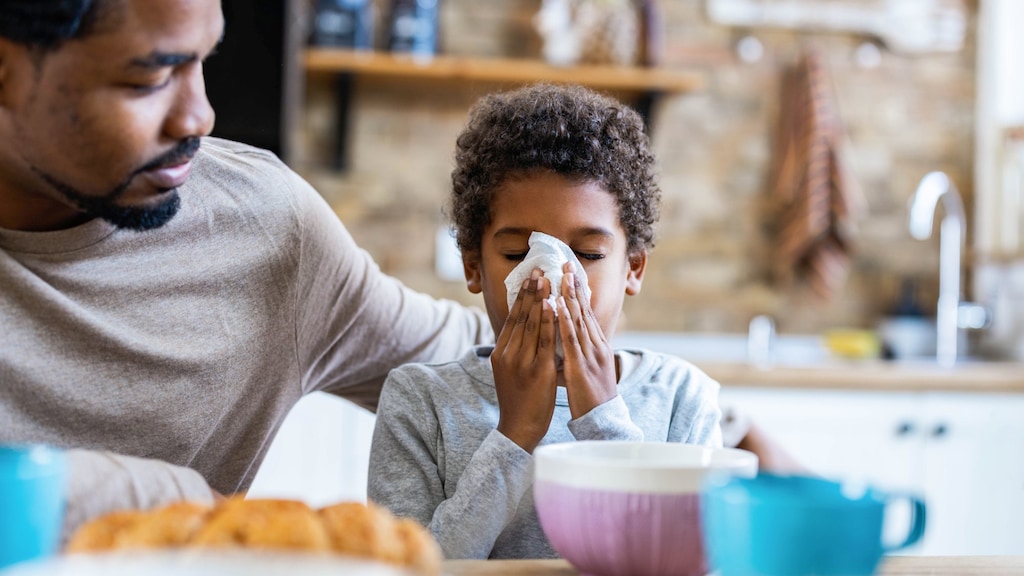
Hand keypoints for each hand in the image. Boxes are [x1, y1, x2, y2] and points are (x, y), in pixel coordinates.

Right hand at [492, 268, 557, 452]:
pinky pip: (544, 341)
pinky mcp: (537, 370)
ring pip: (531, 324)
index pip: (512, 319)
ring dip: (540, 299)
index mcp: (500, 353)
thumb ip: (515, 351)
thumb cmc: (518, 401)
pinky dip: (549, 321)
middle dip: (530, 291)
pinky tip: (554, 306)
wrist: (518, 429)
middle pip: (520, 316)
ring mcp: (521, 362)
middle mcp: (508, 354)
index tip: (530, 277)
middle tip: (538, 268)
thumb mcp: (510, 372)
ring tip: (547, 279)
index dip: (521, 297)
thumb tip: (524, 331)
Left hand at [557, 263, 616, 419]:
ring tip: (562, 276)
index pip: (587, 314)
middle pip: (584, 311)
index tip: (571, 273)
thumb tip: (570, 340)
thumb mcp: (589, 369)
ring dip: (569, 296)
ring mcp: (590, 355)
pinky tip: (557, 305)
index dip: (579, 293)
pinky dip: (563, 320)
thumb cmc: (592, 398)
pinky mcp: (581, 366)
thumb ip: (581, 352)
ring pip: (578, 320)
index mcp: (597, 346)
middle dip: (575, 286)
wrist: (603, 421)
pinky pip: (570, 339)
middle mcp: (596, 346)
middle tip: (566, 264)